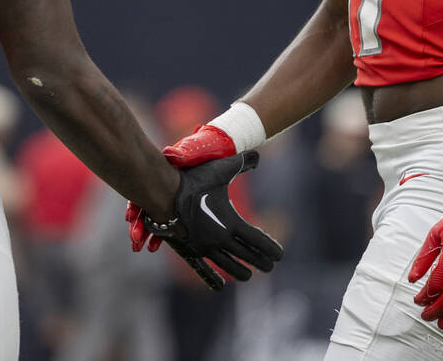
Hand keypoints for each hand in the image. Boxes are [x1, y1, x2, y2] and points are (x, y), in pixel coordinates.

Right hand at [127, 123, 240, 251]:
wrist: (214, 153)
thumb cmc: (204, 151)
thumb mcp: (195, 151)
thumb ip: (184, 153)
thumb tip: (171, 154)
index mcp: (165, 174)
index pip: (146, 190)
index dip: (137, 205)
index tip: (130, 218)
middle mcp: (164, 187)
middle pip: (145, 207)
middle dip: (139, 224)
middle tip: (135, 238)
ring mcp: (169, 198)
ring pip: (152, 218)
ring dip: (145, 232)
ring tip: (138, 246)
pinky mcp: (176, 208)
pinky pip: (164, 223)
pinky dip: (157, 235)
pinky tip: (152, 246)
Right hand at [135, 151, 281, 290]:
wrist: (162, 192)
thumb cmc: (193, 179)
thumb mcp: (221, 168)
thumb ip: (242, 162)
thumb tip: (258, 156)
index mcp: (232, 223)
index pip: (258, 241)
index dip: (271, 249)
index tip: (280, 255)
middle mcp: (220, 239)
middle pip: (247, 256)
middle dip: (261, 262)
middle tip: (270, 266)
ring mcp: (204, 247)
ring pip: (227, 265)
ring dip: (241, 272)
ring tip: (249, 276)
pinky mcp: (189, 250)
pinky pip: (203, 270)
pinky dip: (213, 279)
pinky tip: (220, 286)